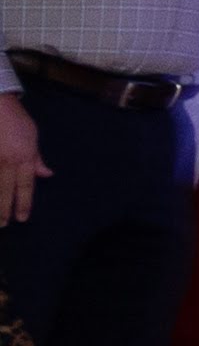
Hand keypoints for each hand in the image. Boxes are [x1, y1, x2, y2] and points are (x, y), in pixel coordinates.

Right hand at [0, 94, 39, 227]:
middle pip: (4, 190)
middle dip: (4, 210)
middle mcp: (6, 161)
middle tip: (3, 225)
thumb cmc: (16, 119)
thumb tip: (46, 175)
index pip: (25, 186)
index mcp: (23, 157)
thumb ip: (36, 158)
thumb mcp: (32, 137)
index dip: (23, 203)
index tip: (22, 218)